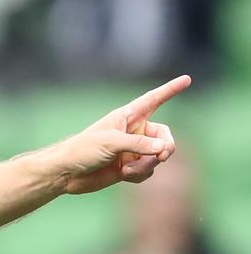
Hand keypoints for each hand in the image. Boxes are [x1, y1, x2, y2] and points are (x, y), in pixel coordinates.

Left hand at [54, 75, 189, 194]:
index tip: (187, 79)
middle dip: (167, 146)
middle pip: (164, 136)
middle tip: (162, 155)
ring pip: (157, 156)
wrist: (67, 173)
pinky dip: (139, 174)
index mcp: (128, 117)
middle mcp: (133, 132)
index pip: (154, 100)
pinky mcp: (129, 168)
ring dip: (147, 164)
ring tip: (127, 169)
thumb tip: (163, 149)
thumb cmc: (83, 149)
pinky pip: (148, 171)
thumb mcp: (111, 142)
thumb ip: (138, 145)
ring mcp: (132, 151)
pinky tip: (123, 175)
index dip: (170, 90)